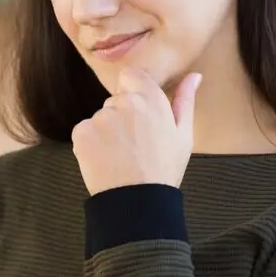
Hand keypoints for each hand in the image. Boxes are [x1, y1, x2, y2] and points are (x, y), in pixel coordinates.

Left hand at [71, 68, 201, 194]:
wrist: (137, 201)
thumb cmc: (164, 169)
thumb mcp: (183, 135)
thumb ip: (185, 100)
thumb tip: (194, 76)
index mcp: (151, 100)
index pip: (130, 75)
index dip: (132, 90)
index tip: (137, 111)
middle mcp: (124, 103)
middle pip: (115, 101)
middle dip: (122, 116)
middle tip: (133, 144)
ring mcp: (101, 118)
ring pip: (100, 118)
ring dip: (106, 132)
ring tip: (120, 156)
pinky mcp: (82, 133)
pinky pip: (84, 131)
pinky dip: (90, 144)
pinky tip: (105, 160)